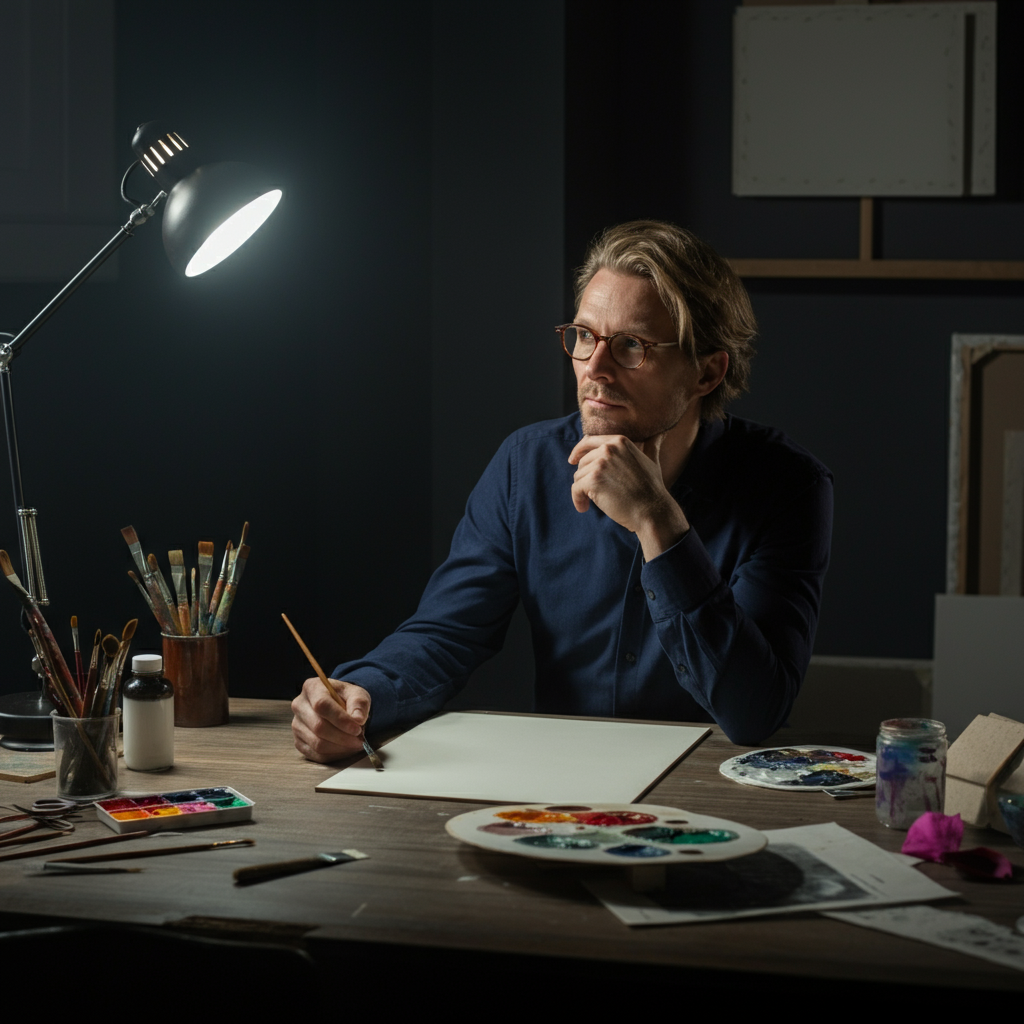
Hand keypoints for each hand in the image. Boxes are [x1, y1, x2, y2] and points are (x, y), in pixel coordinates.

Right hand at [291, 677, 370, 762]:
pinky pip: (316, 755)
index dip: (340, 719)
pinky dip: (334, 755)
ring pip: (317, 743)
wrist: (338, 706)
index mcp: (312, 688)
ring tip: (355, 743)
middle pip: (318, 727)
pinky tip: (345, 749)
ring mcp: (297, 725)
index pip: (322, 705)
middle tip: (360, 739)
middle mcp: (299, 705)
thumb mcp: (357, 694)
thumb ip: (359, 704)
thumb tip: (358, 719)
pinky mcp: (298, 741)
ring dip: (340, 748)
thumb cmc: (347, 699)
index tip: (357, 728)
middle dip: (343, 737)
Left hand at [568, 434, 688, 558]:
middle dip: (584, 477)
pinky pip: (575, 489)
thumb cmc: (652, 489)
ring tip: (590, 502)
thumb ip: (651, 446)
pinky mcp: (593, 481)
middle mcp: (609, 449)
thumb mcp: (652, 461)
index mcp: (620, 441)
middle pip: (582, 461)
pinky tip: (583, 508)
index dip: (578, 451)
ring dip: (582, 491)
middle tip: (591, 493)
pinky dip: (577, 500)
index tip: (572, 460)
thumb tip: (659, 433)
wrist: (652, 510)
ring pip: (578, 476)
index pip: (588, 441)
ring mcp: (600, 464)